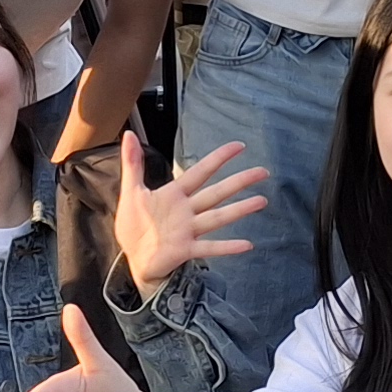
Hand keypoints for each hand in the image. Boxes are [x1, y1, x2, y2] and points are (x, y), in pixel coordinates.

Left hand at [112, 134, 267, 294]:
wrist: (133, 257)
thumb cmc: (135, 226)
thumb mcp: (131, 192)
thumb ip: (133, 164)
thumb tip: (128, 134)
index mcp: (175, 194)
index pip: (200, 172)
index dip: (219, 158)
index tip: (239, 146)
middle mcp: (187, 210)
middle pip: (217, 192)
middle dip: (240, 181)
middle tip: (262, 172)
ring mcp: (188, 230)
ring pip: (218, 217)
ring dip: (239, 209)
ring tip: (261, 201)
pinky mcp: (185, 249)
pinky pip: (210, 247)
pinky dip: (227, 246)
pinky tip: (246, 244)